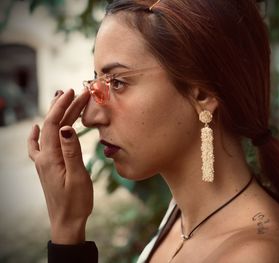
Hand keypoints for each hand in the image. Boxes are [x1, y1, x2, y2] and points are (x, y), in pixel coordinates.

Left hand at [27, 89, 91, 243]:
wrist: (66, 221)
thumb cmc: (75, 202)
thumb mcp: (77, 177)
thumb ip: (71, 151)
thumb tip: (66, 127)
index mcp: (50, 158)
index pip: (53, 124)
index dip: (63, 106)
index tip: (75, 92)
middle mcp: (43, 157)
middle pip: (50, 125)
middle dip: (64, 106)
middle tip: (77, 91)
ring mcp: (43, 161)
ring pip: (48, 132)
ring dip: (57, 115)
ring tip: (64, 99)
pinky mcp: (47, 166)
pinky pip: (40, 143)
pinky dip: (40, 132)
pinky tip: (39, 127)